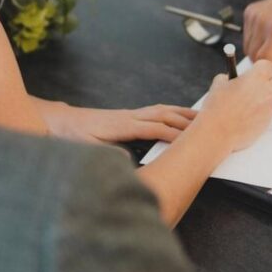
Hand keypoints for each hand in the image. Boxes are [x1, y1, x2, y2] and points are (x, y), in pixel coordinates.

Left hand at [43, 103, 197, 144]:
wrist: (62, 121)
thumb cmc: (74, 135)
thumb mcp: (87, 148)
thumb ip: (107, 154)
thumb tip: (127, 161)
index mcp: (122, 125)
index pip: (154, 128)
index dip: (174, 133)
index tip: (191, 140)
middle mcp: (129, 116)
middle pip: (163, 114)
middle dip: (186, 120)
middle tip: (209, 124)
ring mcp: (130, 114)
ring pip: (162, 110)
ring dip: (182, 113)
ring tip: (203, 117)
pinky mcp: (130, 115)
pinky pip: (156, 111)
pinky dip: (172, 112)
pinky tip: (180, 115)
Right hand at [197, 60, 271, 151]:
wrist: (216, 133)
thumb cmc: (216, 107)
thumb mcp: (218, 85)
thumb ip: (229, 78)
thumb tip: (232, 79)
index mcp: (255, 79)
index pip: (269, 66)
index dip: (261, 69)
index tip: (254, 73)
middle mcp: (266, 92)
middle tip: (259, 86)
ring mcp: (268, 109)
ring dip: (263, 101)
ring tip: (243, 108)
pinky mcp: (267, 124)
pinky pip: (266, 115)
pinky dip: (258, 115)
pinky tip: (242, 119)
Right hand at [243, 0, 271, 72]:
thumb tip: (271, 71)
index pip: (264, 62)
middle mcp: (262, 21)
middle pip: (254, 56)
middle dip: (267, 59)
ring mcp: (254, 15)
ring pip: (248, 48)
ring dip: (261, 49)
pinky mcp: (249, 11)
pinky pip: (247, 36)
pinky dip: (258, 39)